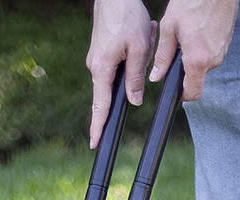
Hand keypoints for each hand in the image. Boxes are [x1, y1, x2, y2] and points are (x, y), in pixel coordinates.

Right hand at [87, 0, 154, 148]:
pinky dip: (136, 49)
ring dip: (137, 56)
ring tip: (144, 33)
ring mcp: (99, 59)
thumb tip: (134, 101)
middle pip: (112, 90)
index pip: (101, 105)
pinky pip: (123, 61)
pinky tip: (143, 32)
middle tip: (135, 64)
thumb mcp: (139, 49)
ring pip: (122, 73)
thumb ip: (135, 78)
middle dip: (130, 80)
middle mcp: (96, 66)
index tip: (95, 143)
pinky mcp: (104, 52)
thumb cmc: (126, 18)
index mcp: (102, 69)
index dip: (99, 126)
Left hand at [150, 0, 239, 101]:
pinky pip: (211, 53)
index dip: (182, 96)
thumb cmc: (192, 3)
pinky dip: (202, 47)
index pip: (193, 92)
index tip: (175, 91)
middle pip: (197, 76)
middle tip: (175, 49)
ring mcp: (222, 53)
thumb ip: (163, 56)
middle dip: (185, 68)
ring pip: (204, 64)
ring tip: (186, 35)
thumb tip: (157, 75)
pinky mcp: (226, 44)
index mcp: (198, 60)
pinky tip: (196, 30)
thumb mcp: (169, 27)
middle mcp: (213, 61)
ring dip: (194, 56)